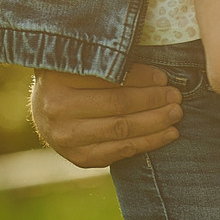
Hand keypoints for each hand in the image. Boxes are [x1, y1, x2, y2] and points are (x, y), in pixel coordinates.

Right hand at [29, 66, 180, 167]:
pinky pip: (121, 152)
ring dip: (155, 123)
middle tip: (176, 96)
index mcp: (57, 80)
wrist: (43, 110)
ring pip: (122, 131)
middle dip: (152, 101)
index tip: (163, 77)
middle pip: (117, 106)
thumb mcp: (80, 61)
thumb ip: (108, 61)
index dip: (141, 79)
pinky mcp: (79, 158)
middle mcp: (57, 111)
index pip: (108, 79)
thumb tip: (158, 74)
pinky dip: (148, 143)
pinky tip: (168, 134)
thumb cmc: (70, 78)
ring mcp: (66, 139)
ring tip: (175, 114)